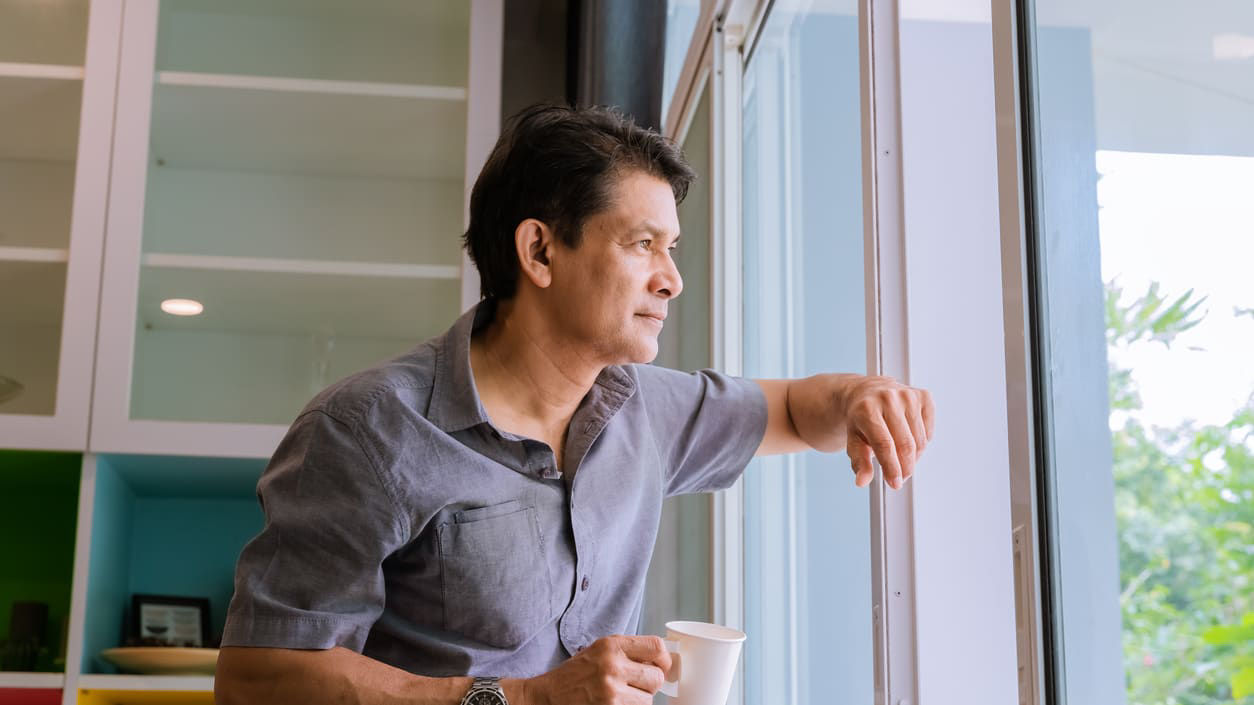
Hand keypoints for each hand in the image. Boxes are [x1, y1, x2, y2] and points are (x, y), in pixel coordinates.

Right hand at [522, 635, 671, 704]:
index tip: (661, 666)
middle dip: (650, 684)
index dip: (664, 659)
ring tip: (621, 697)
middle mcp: (612, 665)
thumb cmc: (575, 675)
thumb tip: (661, 660)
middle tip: (636, 685)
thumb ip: (627, 652)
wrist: (548, 696)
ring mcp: (611, 691)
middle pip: (656, 676)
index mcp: (611, 645)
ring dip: (639, 700)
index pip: (656, 646)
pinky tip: (615, 704)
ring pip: (649, 700)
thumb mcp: (599, 651)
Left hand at [841, 375, 934, 488]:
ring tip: (901, 457)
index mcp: (866, 409)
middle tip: (900, 477)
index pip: (884, 444)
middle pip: (905, 444)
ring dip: (913, 457)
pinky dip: (922, 442)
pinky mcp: (923, 396)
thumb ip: (859, 461)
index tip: (895, 483)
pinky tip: (909, 438)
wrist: (866, 392)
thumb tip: (862, 481)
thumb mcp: (853, 440)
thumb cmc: (860, 418)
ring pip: (919, 440)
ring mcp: (908, 395)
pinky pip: (928, 431)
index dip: (892, 467)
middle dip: (905, 467)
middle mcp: (888, 398)